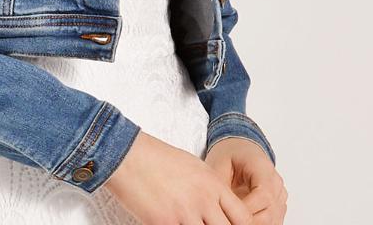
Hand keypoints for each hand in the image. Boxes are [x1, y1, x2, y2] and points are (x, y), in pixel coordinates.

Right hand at [104, 129, 257, 223]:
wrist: (128, 155)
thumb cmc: (159, 158)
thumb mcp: (194, 167)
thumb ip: (211, 189)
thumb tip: (220, 209)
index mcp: (213, 184)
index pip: (244, 218)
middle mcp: (203, 199)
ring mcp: (185, 212)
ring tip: (189, 224)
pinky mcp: (165, 222)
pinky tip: (174, 224)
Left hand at [204, 137, 287, 221]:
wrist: (240, 148)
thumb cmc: (230, 154)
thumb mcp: (218, 165)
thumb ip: (221, 188)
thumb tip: (219, 211)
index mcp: (262, 167)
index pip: (263, 196)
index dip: (247, 210)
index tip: (229, 214)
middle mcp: (275, 182)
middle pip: (269, 212)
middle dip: (248, 222)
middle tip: (228, 221)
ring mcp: (279, 195)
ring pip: (272, 220)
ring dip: (254, 224)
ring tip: (232, 220)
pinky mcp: (277, 205)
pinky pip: (272, 221)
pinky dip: (258, 223)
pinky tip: (242, 221)